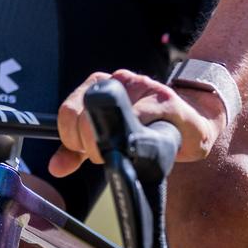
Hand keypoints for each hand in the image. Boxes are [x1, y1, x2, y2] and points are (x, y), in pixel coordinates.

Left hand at [48, 67, 224, 178]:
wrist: (192, 124)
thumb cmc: (148, 130)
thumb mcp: (108, 140)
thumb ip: (79, 151)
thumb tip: (55, 167)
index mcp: (98, 85)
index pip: (67, 112)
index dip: (72, 139)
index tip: (85, 152)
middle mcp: (117, 80)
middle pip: (83, 117)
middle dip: (91, 146)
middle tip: (108, 156)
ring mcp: (142, 86)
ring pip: (109, 122)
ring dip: (113, 147)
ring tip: (126, 152)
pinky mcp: (165, 100)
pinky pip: (140, 123)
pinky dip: (136, 141)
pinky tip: (144, 146)